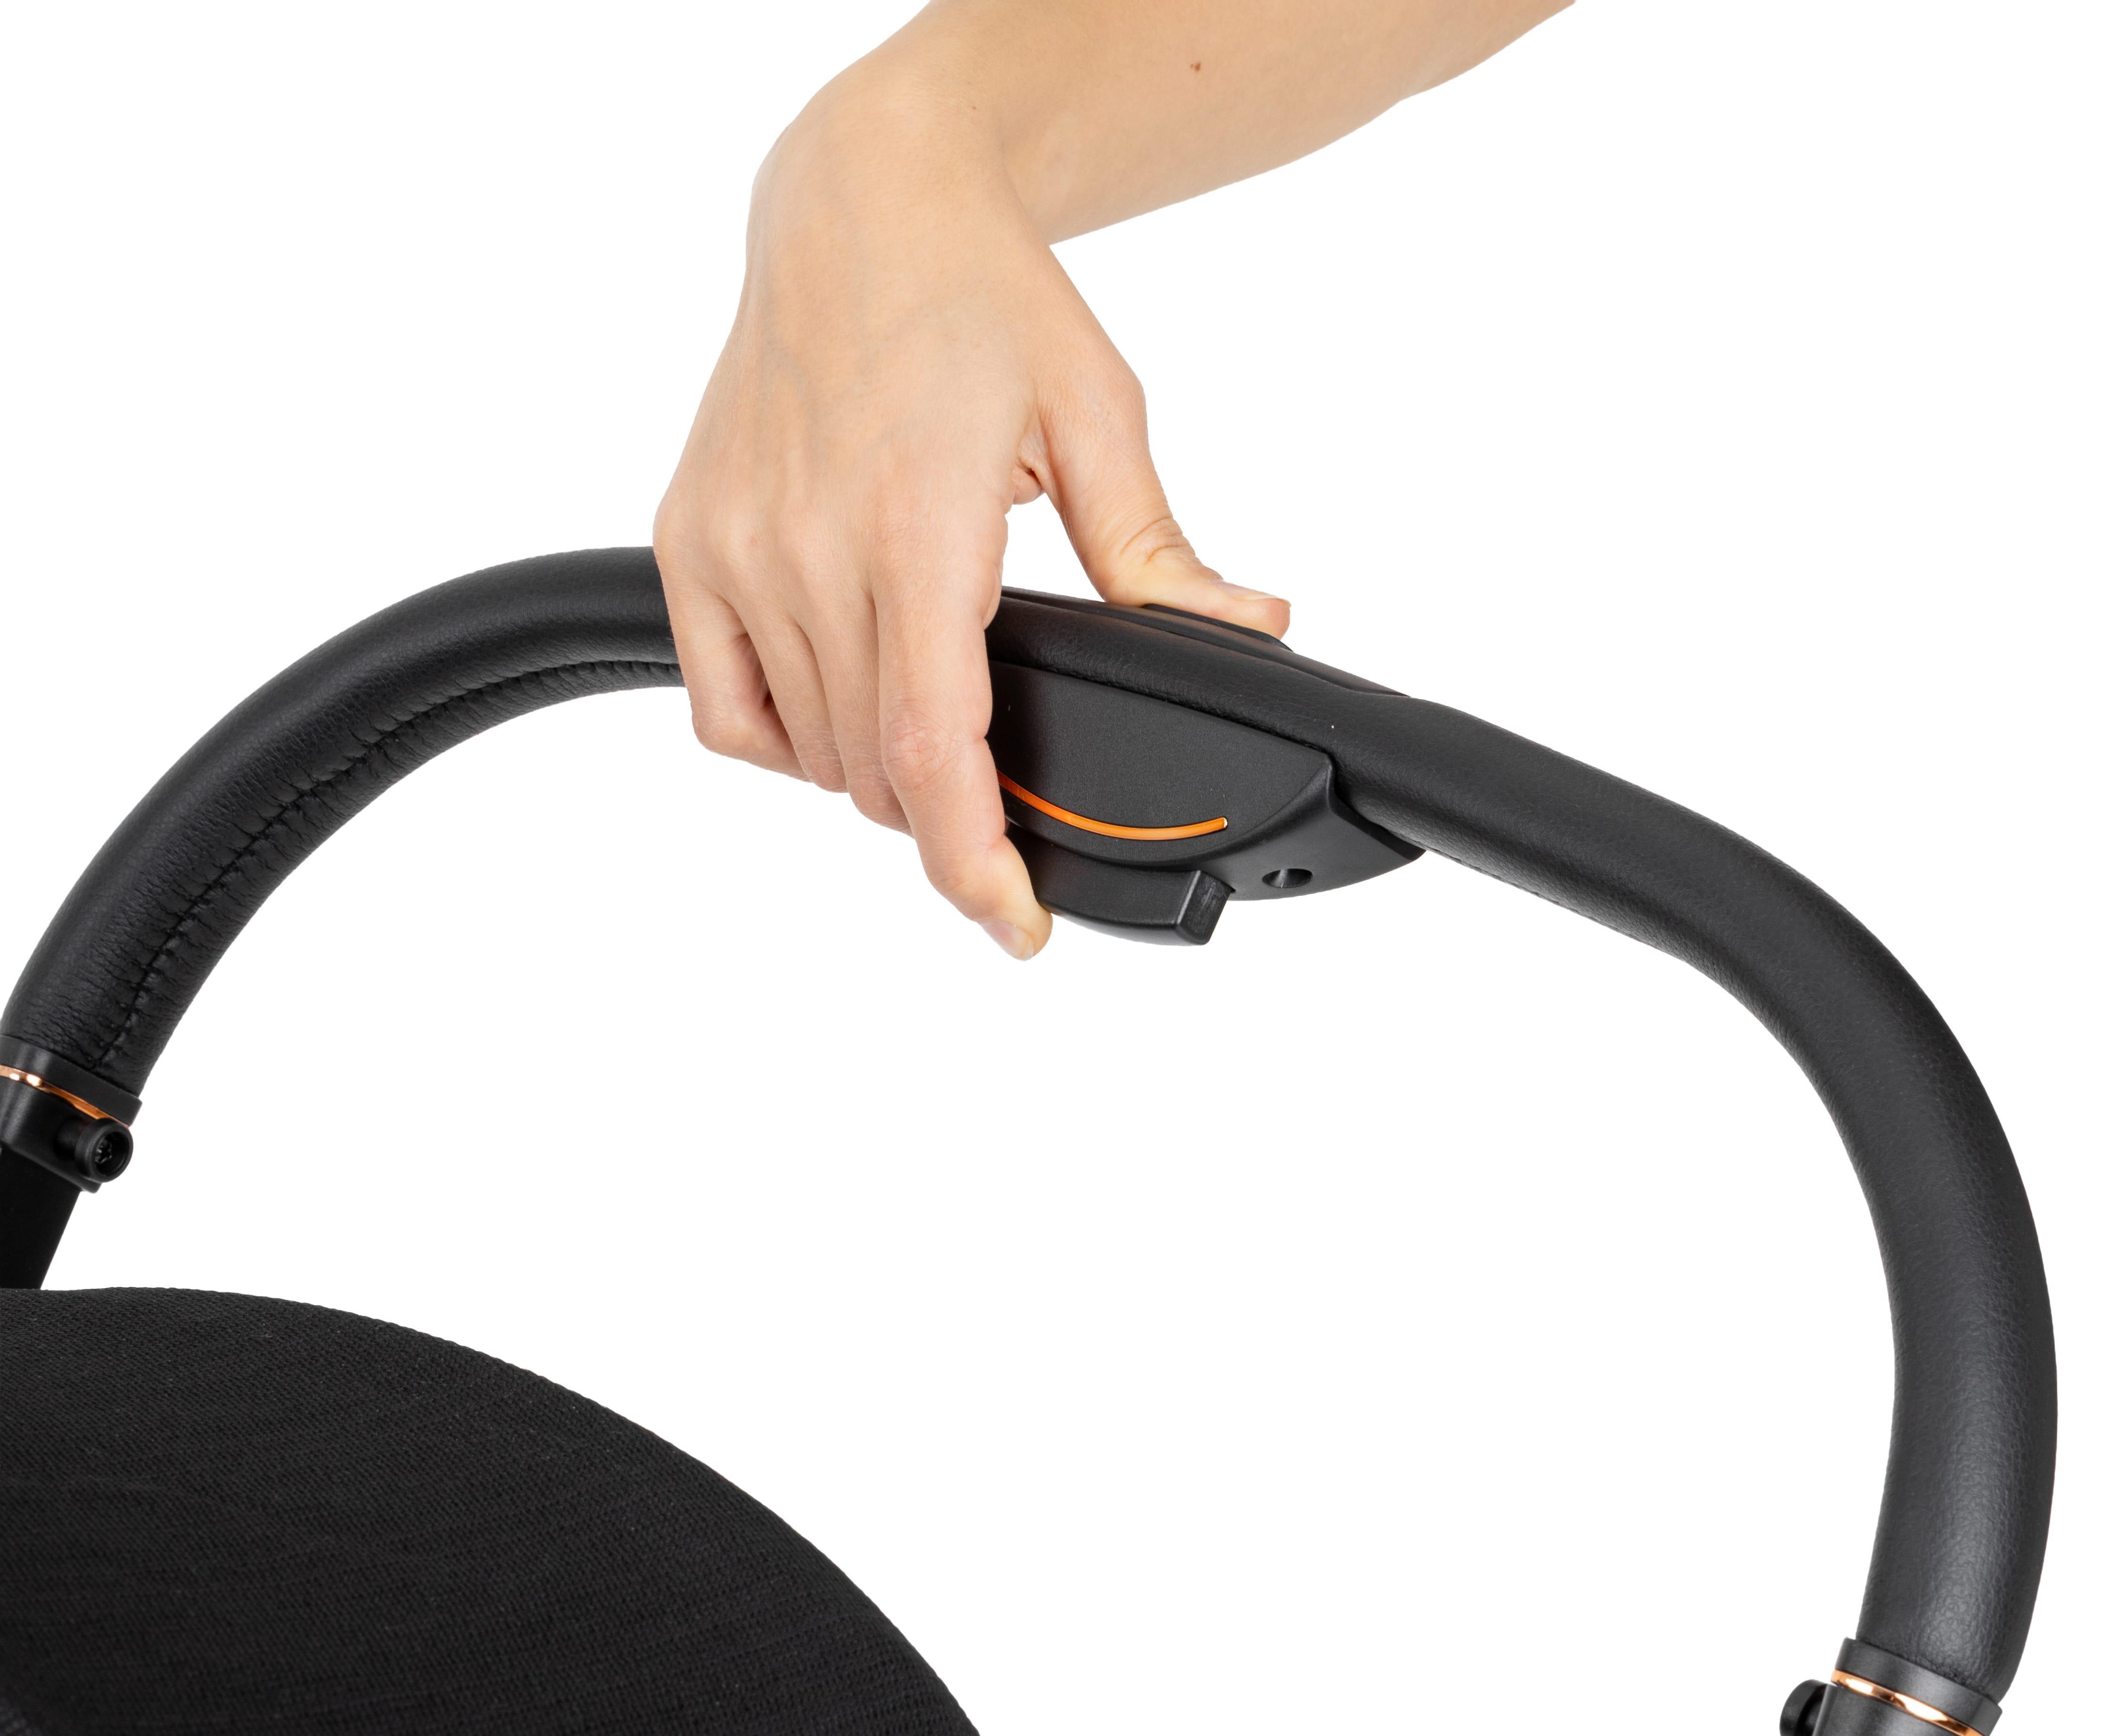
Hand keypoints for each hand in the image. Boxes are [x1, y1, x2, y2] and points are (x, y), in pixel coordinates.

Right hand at [654, 61, 1288, 958]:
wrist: (861, 194)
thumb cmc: (979, 293)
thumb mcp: (1098, 414)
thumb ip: (1161, 555)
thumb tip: (1250, 629)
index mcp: (918, 524)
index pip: (933, 753)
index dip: (975, 865)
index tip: (1016, 926)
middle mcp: (810, 545)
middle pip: (879, 773)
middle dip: (947, 808)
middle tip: (996, 781)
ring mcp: (736, 547)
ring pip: (812, 756)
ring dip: (875, 771)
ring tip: (926, 705)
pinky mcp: (689, 542)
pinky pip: (728, 712)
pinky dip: (786, 740)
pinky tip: (837, 694)